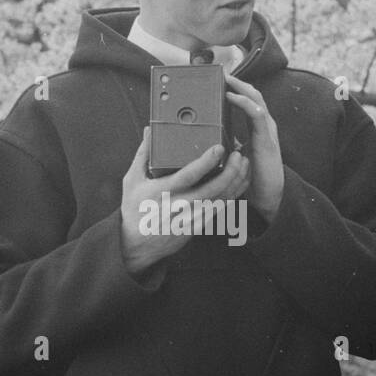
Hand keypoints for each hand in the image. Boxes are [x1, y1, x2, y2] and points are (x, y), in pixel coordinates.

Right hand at [119, 129, 251, 275]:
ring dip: (235, 183)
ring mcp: (189, 219)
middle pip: (211, 190)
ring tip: (243, 165)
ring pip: (219, 201)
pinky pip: (218, 211)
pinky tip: (238, 183)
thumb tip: (149, 130)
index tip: (219, 148)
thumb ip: (143, 154)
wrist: (135, 245)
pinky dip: (231, 196)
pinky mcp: (196, 227)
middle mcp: (178, 206)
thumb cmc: (133, 209)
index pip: (189, 176)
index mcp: (162, 192)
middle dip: (229, 172)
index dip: (206, 162)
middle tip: (238, 155)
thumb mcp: (132, 180)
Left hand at [225, 74, 283, 220]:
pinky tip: (232, 96)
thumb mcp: (238, 154)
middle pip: (252, 93)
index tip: (220, 78)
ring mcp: (267, 129)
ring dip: (240, 86)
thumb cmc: (253, 176)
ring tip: (226, 77)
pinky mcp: (266, 138)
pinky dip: (244, 102)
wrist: (269, 194)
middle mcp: (264, 124)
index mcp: (257, 126)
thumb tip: (211, 137)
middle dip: (237, 81)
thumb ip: (229, 142)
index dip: (236, 87)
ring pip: (256, 98)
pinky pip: (256, 113)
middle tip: (220, 71)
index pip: (247, 99)